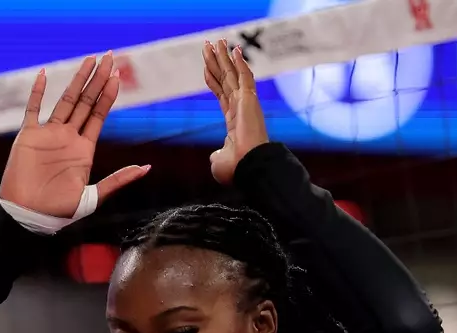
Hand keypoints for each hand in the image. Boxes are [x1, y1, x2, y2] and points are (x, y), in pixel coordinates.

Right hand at [0, 51, 148, 217]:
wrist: (27, 218)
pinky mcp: (28, 137)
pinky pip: (33, 109)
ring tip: (89, 59)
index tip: (117, 75)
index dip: (108, 95)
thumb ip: (118, 180)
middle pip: (85, 102)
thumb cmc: (58, 213)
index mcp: (83, 150)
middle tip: (109, 56)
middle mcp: (67, 138)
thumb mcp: (93, 198)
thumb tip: (147, 167)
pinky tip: (45, 73)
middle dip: (98, 79)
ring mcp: (48, 135)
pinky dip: (37, 91)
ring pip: (64, 100)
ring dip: (77, 80)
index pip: (99, 115)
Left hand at [204, 39, 270, 184]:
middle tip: (209, 44)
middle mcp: (239, 108)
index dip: (213, 78)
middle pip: (225, 78)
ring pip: (233, 74)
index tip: (207, 65)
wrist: (247, 167)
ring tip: (217, 40)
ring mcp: (245, 103)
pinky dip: (240, 63)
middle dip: (217, 61)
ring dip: (224, 56)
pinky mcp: (250, 100)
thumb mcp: (219, 161)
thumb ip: (217, 154)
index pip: (221, 92)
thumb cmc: (236, 168)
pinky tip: (234, 49)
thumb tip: (215, 155)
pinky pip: (245, 77)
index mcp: (233, 119)